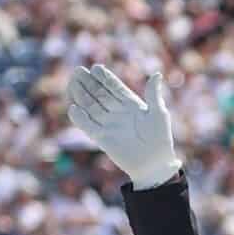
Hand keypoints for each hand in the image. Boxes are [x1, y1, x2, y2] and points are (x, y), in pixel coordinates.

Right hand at [67, 64, 182, 189]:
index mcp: (130, 103)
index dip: (105, 78)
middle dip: (88, 82)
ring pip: (91, 106)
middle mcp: (117, 112)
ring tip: (73, 84)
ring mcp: (109, 124)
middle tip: (78, 71)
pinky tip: (74, 109)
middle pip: (99, 94)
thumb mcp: (159, 114)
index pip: (114, 87)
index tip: (96, 69)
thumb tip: (157, 74)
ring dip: (81, 95)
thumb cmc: (160, 139)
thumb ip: (153, 95)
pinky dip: (80, 119)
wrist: (155, 165)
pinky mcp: (102, 138)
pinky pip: (88, 126)